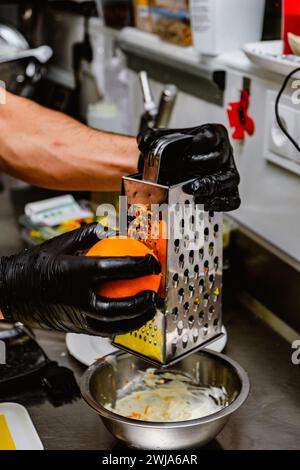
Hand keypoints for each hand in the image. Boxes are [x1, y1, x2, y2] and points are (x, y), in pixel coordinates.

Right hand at [0, 223, 159, 335]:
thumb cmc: (36, 265)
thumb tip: (115, 231)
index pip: (114, 268)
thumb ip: (91, 234)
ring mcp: (74, 317)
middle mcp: (75, 298)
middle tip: (154, 293)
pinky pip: (103, 330)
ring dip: (135, 320)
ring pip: (112, 326)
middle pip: (117, 306)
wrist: (12, 290)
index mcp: (73, 273)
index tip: (150, 262)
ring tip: (149, 310)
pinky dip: (120, 326)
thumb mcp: (62, 242)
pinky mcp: (74, 328)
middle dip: (141, 302)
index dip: (137, 265)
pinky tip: (130, 318)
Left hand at [137, 124, 240, 211]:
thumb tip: (144, 142)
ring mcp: (229, 172)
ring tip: (191, 190)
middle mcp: (225, 152)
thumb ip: (151, 137)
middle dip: (197, 166)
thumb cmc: (175, 151)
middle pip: (218, 158)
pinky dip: (221, 203)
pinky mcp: (230, 190)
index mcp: (214, 133)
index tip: (181, 152)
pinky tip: (204, 204)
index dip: (196, 144)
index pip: (211, 136)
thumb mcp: (163, 138)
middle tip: (179, 171)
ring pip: (229, 179)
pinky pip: (232, 198)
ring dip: (208, 186)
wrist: (174, 164)